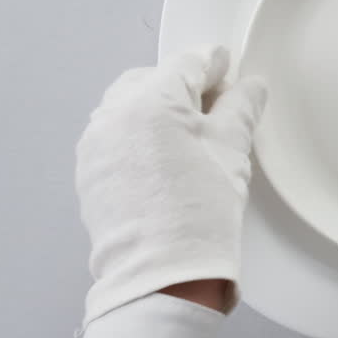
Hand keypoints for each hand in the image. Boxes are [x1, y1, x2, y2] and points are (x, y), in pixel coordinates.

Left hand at [75, 46, 266, 326]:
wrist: (163, 274)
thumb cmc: (201, 208)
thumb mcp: (233, 149)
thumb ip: (241, 106)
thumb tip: (249, 86)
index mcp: (152, 100)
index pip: (187, 63)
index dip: (214, 65)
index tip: (229, 71)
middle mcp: (114, 114)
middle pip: (153, 80)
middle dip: (183, 87)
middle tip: (214, 109)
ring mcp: (96, 144)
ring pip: (130, 108)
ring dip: (157, 111)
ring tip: (187, 138)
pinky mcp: (89, 172)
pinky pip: (116, 137)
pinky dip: (139, 137)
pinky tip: (163, 163)